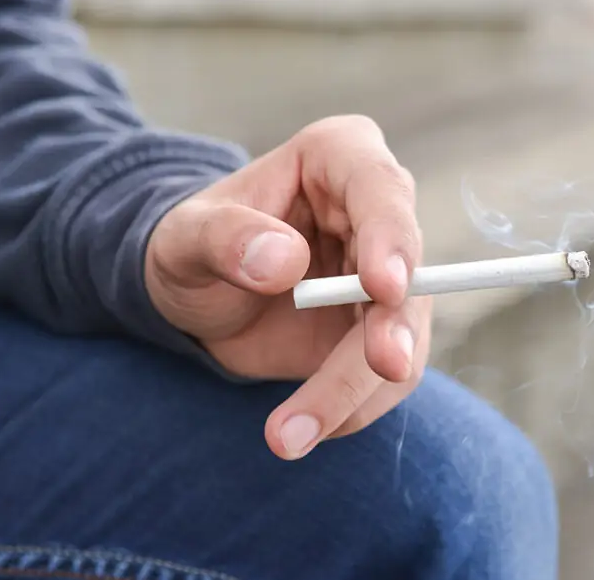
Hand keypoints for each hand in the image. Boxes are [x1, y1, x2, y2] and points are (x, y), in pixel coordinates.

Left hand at [144, 115, 431, 459]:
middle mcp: (376, 212)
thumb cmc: (192, 245)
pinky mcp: (383, 329)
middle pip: (408, 273)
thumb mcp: (185, 236)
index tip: (383, 287)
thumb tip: (283, 261)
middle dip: (394, 328)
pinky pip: (387, 378)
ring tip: (289, 435)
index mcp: (339, 158)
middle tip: (382, 366)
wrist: (199, 292)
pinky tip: (303, 429)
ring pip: (404, 337)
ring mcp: (387, 275)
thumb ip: (226, 238)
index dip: (391, 238)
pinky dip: (350, 409)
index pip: (380, 188)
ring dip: (358, 390)